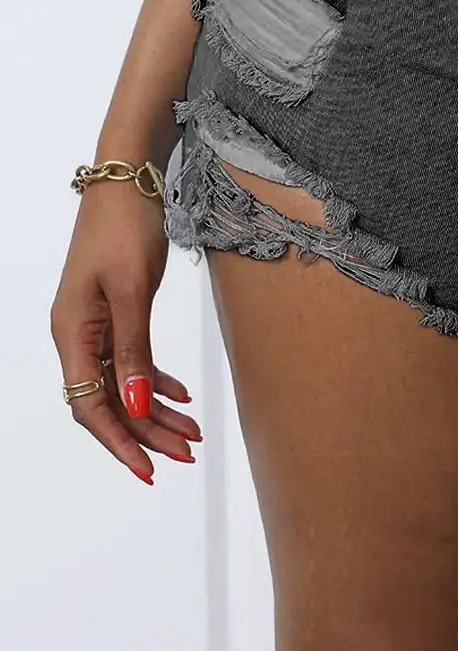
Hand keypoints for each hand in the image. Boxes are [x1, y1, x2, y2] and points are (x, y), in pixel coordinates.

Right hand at [50, 184, 201, 482]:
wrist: (128, 180)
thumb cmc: (125, 226)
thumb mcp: (132, 290)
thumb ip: (135, 350)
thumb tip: (137, 404)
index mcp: (73, 334)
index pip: (91, 406)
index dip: (119, 441)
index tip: (147, 469)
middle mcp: (78, 336)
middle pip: (109, 400)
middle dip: (146, 432)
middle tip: (185, 454)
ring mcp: (95, 325)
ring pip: (124, 384)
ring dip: (155, 410)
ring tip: (190, 434)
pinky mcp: (115, 313)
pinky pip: (132, 359)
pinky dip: (156, 379)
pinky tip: (181, 396)